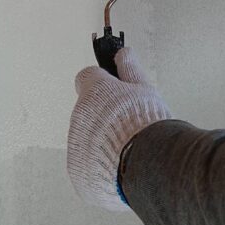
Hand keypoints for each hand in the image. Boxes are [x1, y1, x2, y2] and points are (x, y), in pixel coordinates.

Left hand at [67, 48, 170, 210]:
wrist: (146, 164)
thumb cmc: (147, 125)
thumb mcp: (145, 89)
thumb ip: (129, 69)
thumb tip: (123, 54)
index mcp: (94, 91)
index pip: (88, 77)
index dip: (103, 83)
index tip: (113, 89)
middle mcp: (79, 116)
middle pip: (88, 110)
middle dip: (103, 115)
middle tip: (127, 122)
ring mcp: (76, 145)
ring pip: (85, 137)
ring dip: (100, 140)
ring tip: (126, 146)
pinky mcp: (78, 170)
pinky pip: (86, 163)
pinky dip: (99, 164)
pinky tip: (119, 163)